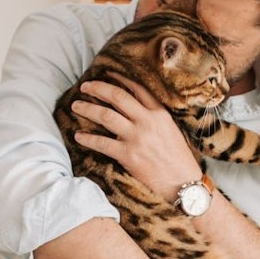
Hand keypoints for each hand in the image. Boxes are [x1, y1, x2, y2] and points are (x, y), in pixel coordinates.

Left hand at [72, 78, 201, 199]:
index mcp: (160, 114)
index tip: (106, 74)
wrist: (183, 184)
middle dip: (98, 88)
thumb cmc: (179, 160)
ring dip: (88, 109)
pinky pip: (102, 143)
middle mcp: (147, 121)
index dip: (119, 79)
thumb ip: (155, 119)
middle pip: (117, 96)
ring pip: (106, 116)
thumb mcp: (172, 131)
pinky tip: (78, 136)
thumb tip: (135, 111)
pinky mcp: (128, 155)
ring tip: (76, 105)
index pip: (137, 89)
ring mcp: (137, 138)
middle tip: (84, 86)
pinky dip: (87, 139)